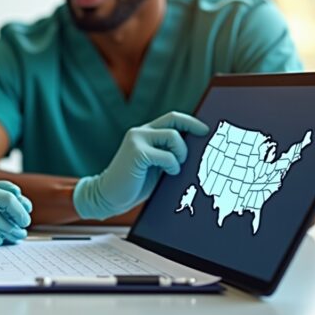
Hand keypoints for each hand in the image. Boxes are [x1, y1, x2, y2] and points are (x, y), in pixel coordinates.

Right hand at [73, 112, 208, 219]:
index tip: (205, 130)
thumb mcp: (155, 166)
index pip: (171, 118)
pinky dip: (172, 166)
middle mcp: (139, 132)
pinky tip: (168, 174)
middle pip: (173, 119)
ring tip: (175, 168)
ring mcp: (137, 140)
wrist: (108, 196)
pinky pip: (167, 155)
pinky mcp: (137, 152)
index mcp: (144, 134)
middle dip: (192, 128)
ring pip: (173, 136)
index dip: (190, 121)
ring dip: (181, 153)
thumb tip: (196, 150)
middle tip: (203, 142)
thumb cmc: (134, 184)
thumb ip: (168, 154)